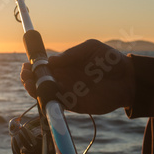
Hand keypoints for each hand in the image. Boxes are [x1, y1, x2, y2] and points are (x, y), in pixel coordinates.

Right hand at [20, 39, 134, 114]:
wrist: (128, 79)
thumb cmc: (110, 60)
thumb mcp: (91, 48)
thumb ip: (72, 53)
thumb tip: (52, 60)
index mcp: (66, 64)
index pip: (45, 66)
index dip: (34, 66)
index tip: (26, 65)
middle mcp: (65, 78)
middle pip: (41, 80)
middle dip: (30, 78)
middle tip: (25, 76)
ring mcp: (69, 92)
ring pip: (47, 93)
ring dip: (36, 90)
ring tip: (30, 85)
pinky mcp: (76, 105)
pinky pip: (59, 104)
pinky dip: (50, 101)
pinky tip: (44, 96)